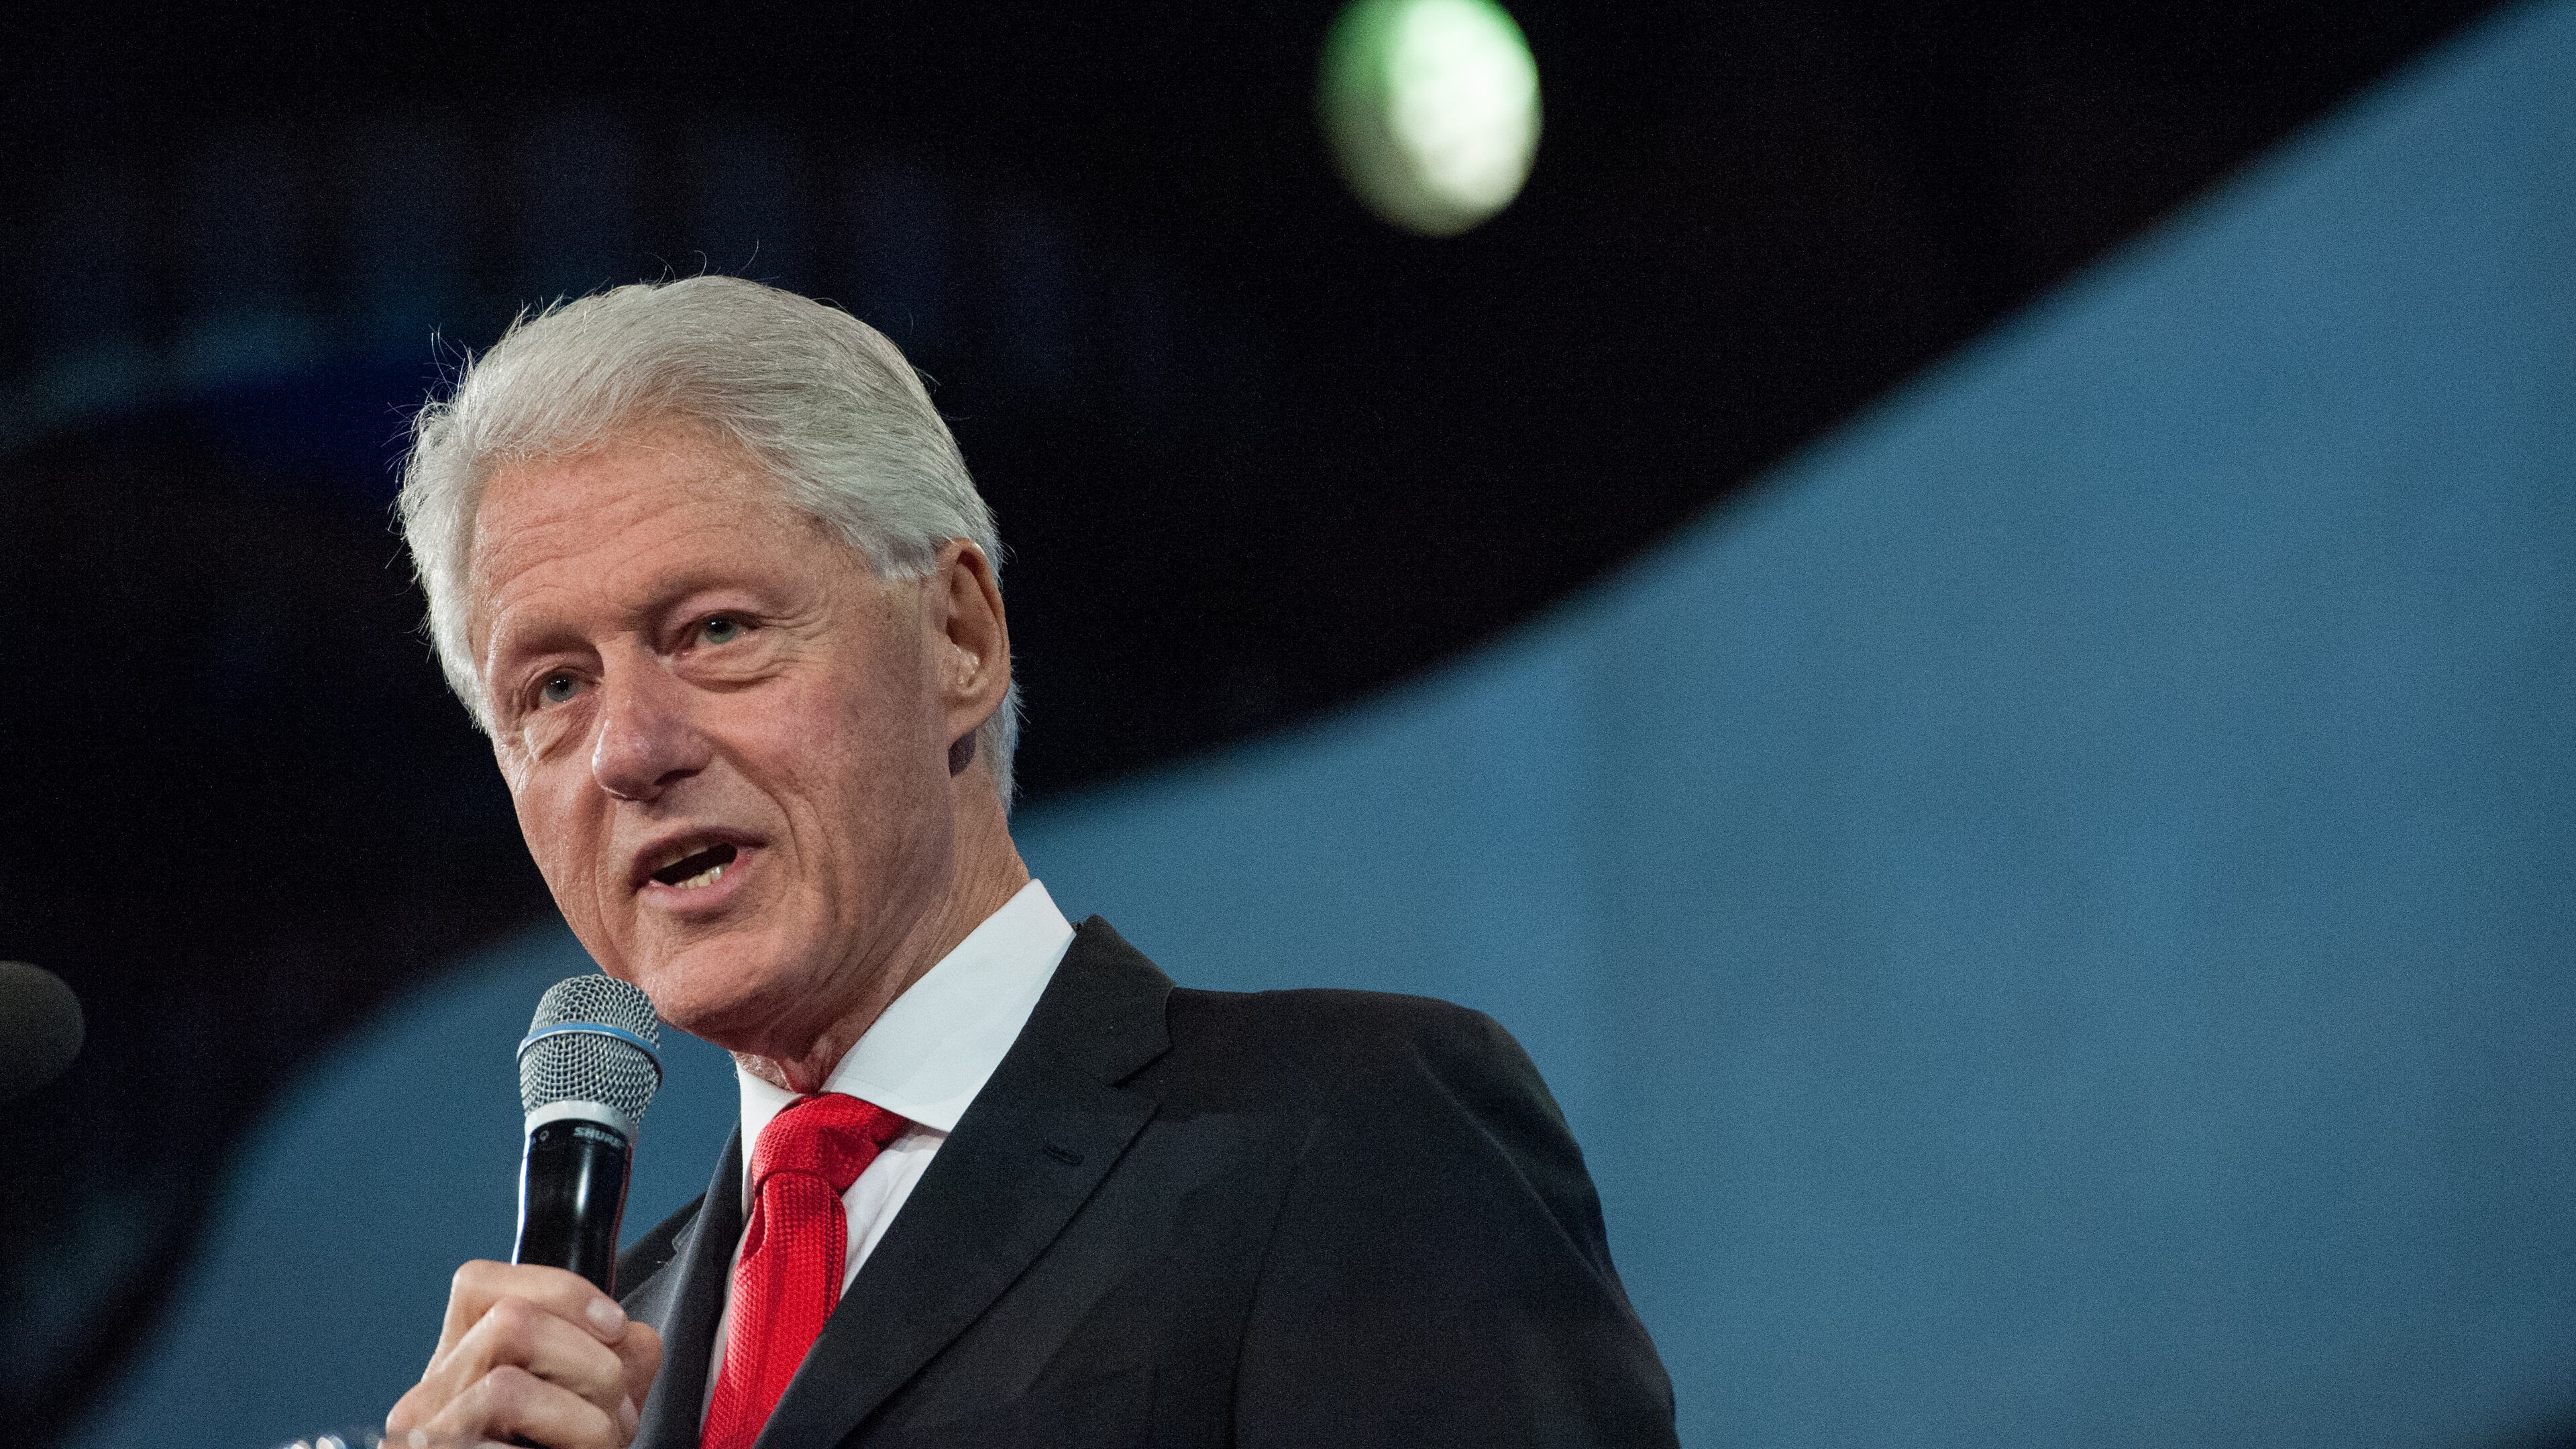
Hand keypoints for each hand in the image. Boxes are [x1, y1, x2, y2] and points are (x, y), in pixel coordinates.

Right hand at [387, 1261, 662, 1448]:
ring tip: (599, 1446)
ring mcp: (423, 1437)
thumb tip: (631, 1339)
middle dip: (591, 1363)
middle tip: (615, 1412)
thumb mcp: (592, 1400)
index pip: (478, 1282)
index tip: (614, 1327)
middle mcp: (428, 1394)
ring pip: (508, 1386)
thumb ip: (617, 1357)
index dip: (562, 1292)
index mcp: (462, 1361)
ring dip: (586, 1421)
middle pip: (512, 1321)